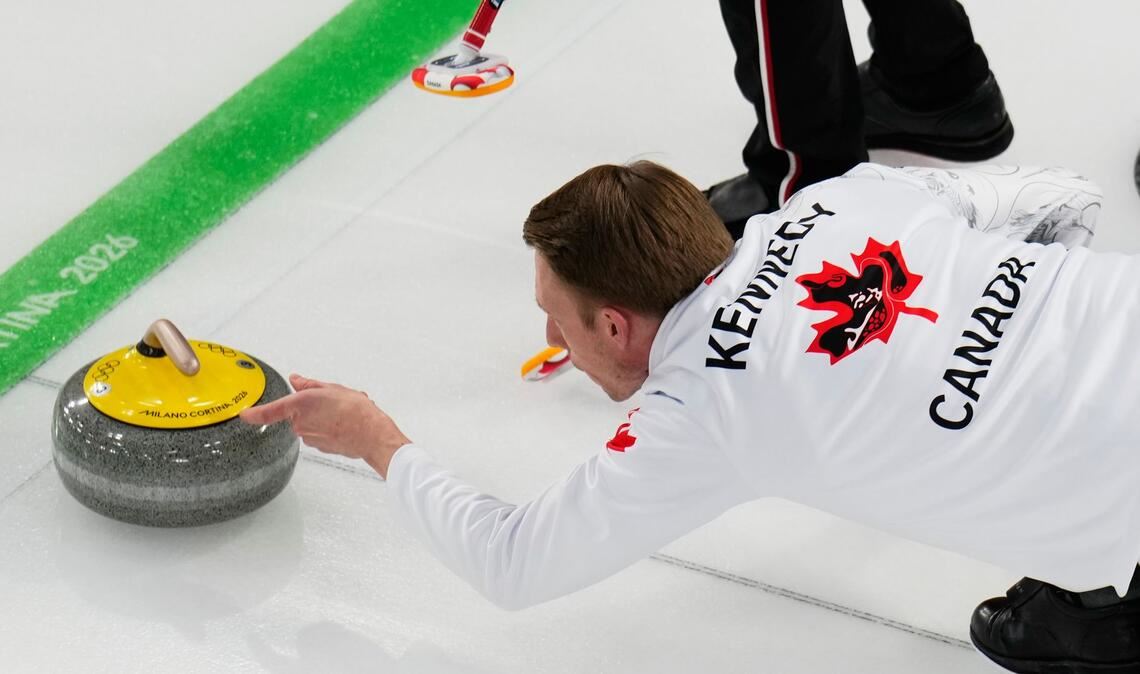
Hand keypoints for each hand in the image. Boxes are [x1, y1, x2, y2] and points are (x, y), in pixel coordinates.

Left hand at [239, 374, 410, 478]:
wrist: (371, 434)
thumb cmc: (355, 411)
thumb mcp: (331, 388)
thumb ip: (309, 385)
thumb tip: (297, 380)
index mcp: (300, 405)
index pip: (270, 411)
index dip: (254, 413)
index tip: (244, 414)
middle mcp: (300, 423)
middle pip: (297, 413)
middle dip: (311, 406)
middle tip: (332, 400)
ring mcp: (309, 437)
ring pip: (310, 423)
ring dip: (322, 417)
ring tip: (342, 412)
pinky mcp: (319, 447)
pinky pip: (319, 433)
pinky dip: (329, 428)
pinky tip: (344, 423)